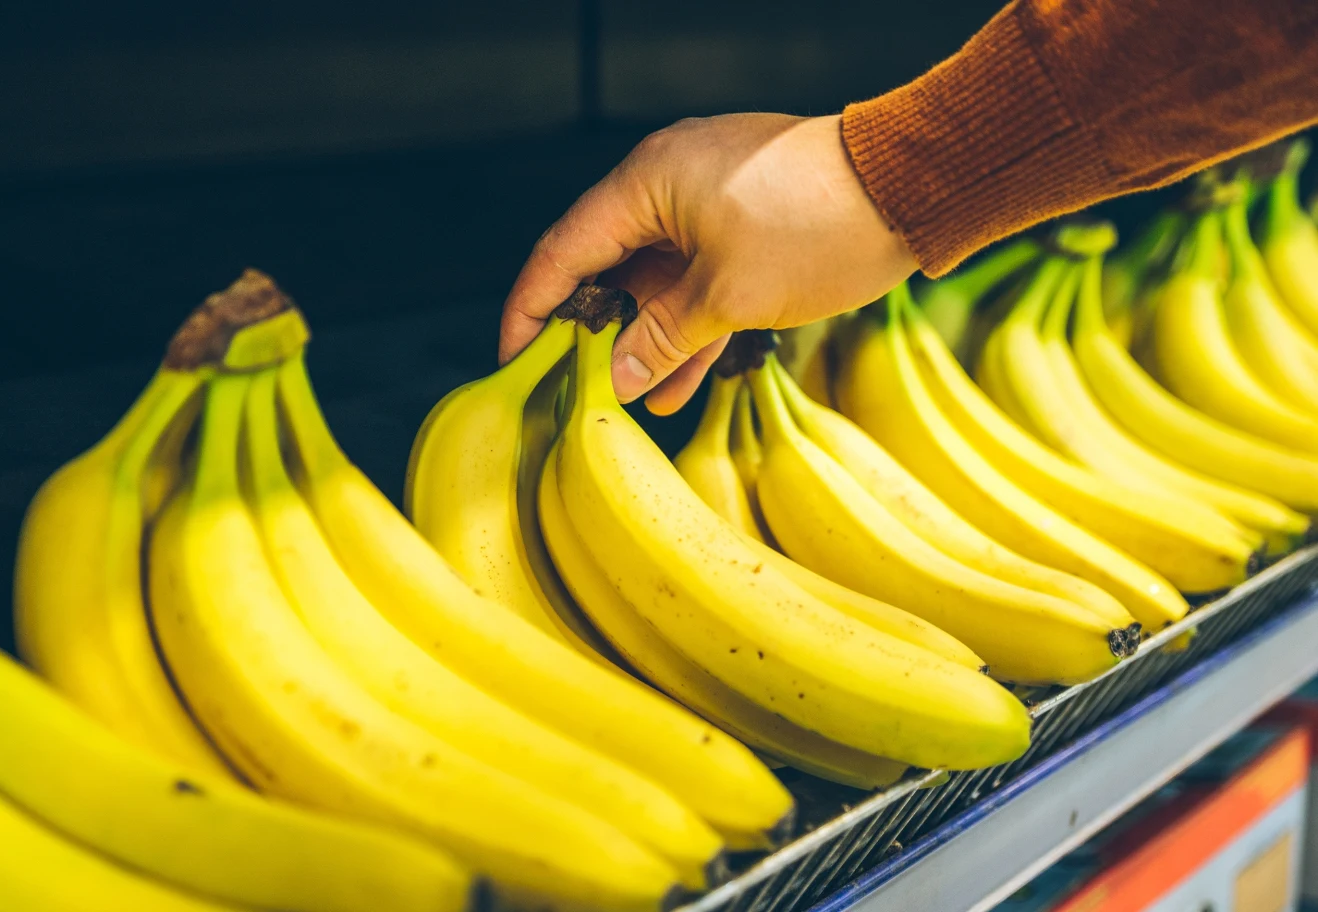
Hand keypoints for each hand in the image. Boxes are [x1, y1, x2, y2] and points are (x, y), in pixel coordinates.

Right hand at [499, 113, 917, 413]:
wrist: (915, 187)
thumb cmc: (818, 226)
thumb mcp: (728, 297)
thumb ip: (662, 339)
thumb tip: (615, 377)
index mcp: (647, 183)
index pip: (563, 252)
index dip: (530, 309)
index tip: (510, 358)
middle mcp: (669, 186)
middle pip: (607, 267)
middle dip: (592, 334)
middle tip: (570, 388)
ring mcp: (710, 204)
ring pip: (658, 282)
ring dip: (647, 341)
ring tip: (631, 402)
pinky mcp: (747, 224)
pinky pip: (700, 280)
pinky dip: (690, 327)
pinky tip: (678, 384)